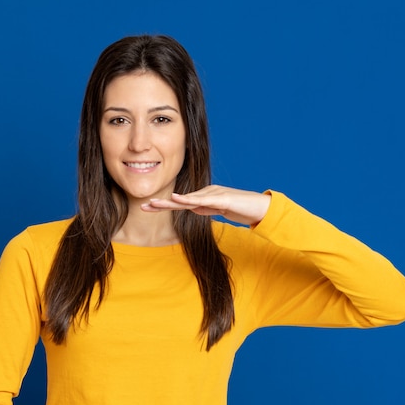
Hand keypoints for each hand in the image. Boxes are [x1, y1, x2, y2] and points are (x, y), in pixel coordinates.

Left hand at [141, 185, 270, 225]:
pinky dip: (189, 199)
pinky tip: (176, 199)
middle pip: (180, 200)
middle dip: (161, 204)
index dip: (164, 205)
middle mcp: (207, 193)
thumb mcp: (219, 211)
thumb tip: (193, 209)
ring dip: (170, 203)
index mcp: (205, 197)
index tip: (148, 208)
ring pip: (188, 199)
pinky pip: (203, 200)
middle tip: (143, 206)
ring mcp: (214, 194)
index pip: (181, 203)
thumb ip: (206, 208)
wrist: (261, 208)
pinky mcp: (223, 198)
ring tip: (153, 204)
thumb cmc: (241, 209)